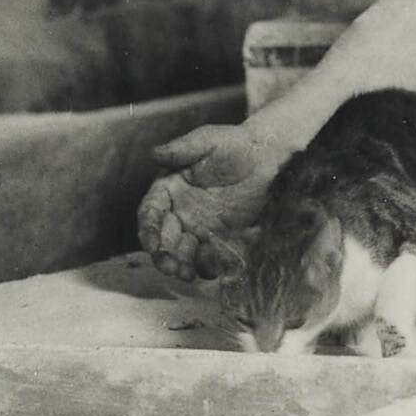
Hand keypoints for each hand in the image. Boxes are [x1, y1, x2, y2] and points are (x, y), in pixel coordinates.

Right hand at [139, 123, 276, 284]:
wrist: (266, 157)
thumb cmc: (233, 144)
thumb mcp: (206, 141)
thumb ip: (180, 149)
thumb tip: (153, 153)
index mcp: (169, 189)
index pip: (151, 213)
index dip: (148, 230)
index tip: (153, 244)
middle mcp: (180, 211)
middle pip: (164, 239)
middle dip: (163, 256)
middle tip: (171, 267)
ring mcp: (199, 227)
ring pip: (183, 253)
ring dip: (182, 265)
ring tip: (188, 274)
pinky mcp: (221, 238)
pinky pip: (210, 257)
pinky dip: (208, 265)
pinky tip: (213, 268)